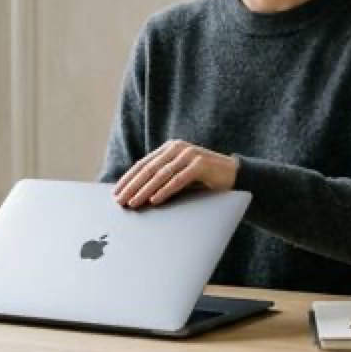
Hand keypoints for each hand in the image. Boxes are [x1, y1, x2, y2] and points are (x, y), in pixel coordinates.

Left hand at [113, 140, 238, 207]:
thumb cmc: (202, 179)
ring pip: (161, 174)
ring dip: (145, 190)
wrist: (234, 175)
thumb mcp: (178, 177)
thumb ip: (161, 180)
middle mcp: (176, 148)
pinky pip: (178, 179)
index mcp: (169, 148)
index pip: (143, 164)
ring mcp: (189, 154)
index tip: (116, 192)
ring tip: (133, 203)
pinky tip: (155, 200)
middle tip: (120, 201)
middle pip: (149, 169)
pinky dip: (165, 190)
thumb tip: (135, 196)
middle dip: (132, 186)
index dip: (128, 179)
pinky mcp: (201, 164)